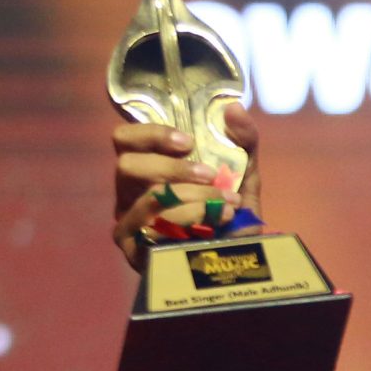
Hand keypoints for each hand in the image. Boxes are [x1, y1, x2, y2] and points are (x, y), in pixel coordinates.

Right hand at [110, 106, 262, 268]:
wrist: (242, 263)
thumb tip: (233, 108)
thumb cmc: (234, 216)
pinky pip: (152, 229)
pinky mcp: (134, 249)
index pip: (125, 139)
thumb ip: (244, 140)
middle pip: (126, 166)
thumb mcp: (245, 175)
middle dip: (172, 169)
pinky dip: (190, 222)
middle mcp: (130, 192)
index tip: (188, 142)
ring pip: (146, 199)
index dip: (151, 134)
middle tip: (210, 175)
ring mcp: (128, 222)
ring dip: (193, 198)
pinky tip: (215, 225)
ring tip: (227, 205)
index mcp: (148, 168)